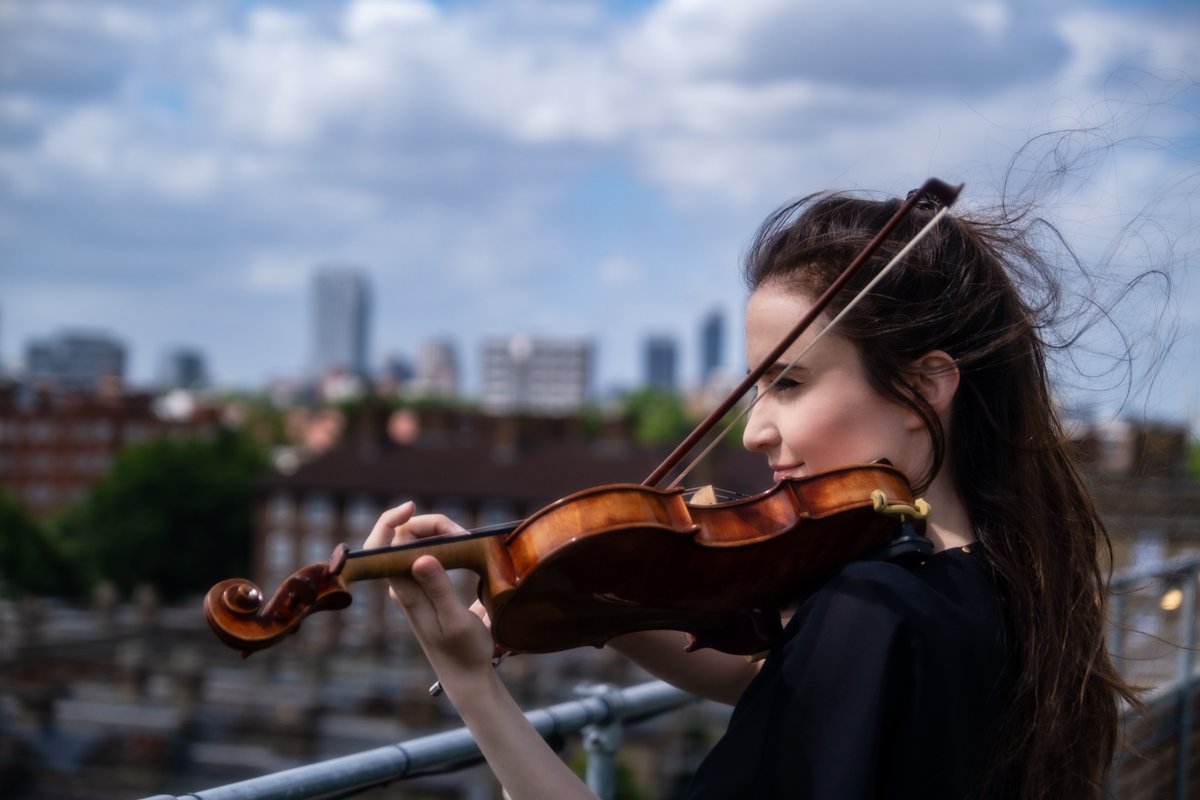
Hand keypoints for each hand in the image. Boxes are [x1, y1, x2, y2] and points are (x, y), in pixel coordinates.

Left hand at [362, 503, 495, 694]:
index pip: (382, 546)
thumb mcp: (456, 621)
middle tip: (463, 534)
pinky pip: (425, 554)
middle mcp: (402, 585)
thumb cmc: (464, 651)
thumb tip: (420, 557)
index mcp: (404, 591)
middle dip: (428, 524)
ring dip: (437, 532)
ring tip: (468, 541)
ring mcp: (412, 586)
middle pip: (400, 537)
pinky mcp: (424, 589)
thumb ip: (439, 589)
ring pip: (413, 544)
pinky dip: (442, 542)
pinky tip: (463, 547)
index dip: (390, 520)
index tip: (412, 507)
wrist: (466, 676)